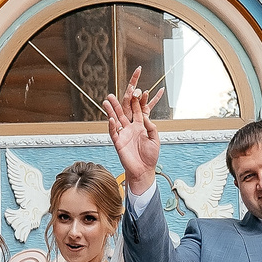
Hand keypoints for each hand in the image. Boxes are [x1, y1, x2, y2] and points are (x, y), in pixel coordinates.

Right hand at [103, 72, 161, 190]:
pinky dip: (112, 125)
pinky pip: (114, 132)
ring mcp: (124, 134)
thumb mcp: (155, 139)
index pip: (137, 111)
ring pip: (116, 120)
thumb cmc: (150, 156)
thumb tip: (146, 116)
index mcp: (140, 127)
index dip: (136, 102)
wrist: (144, 170)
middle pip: (124, 112)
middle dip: (119, 103)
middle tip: (114, 93)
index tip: (136, 91)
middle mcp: (131, 128)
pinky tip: (111, 118)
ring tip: (106, 101)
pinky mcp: (119, 142)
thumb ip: (151, 127)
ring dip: (111, 110)